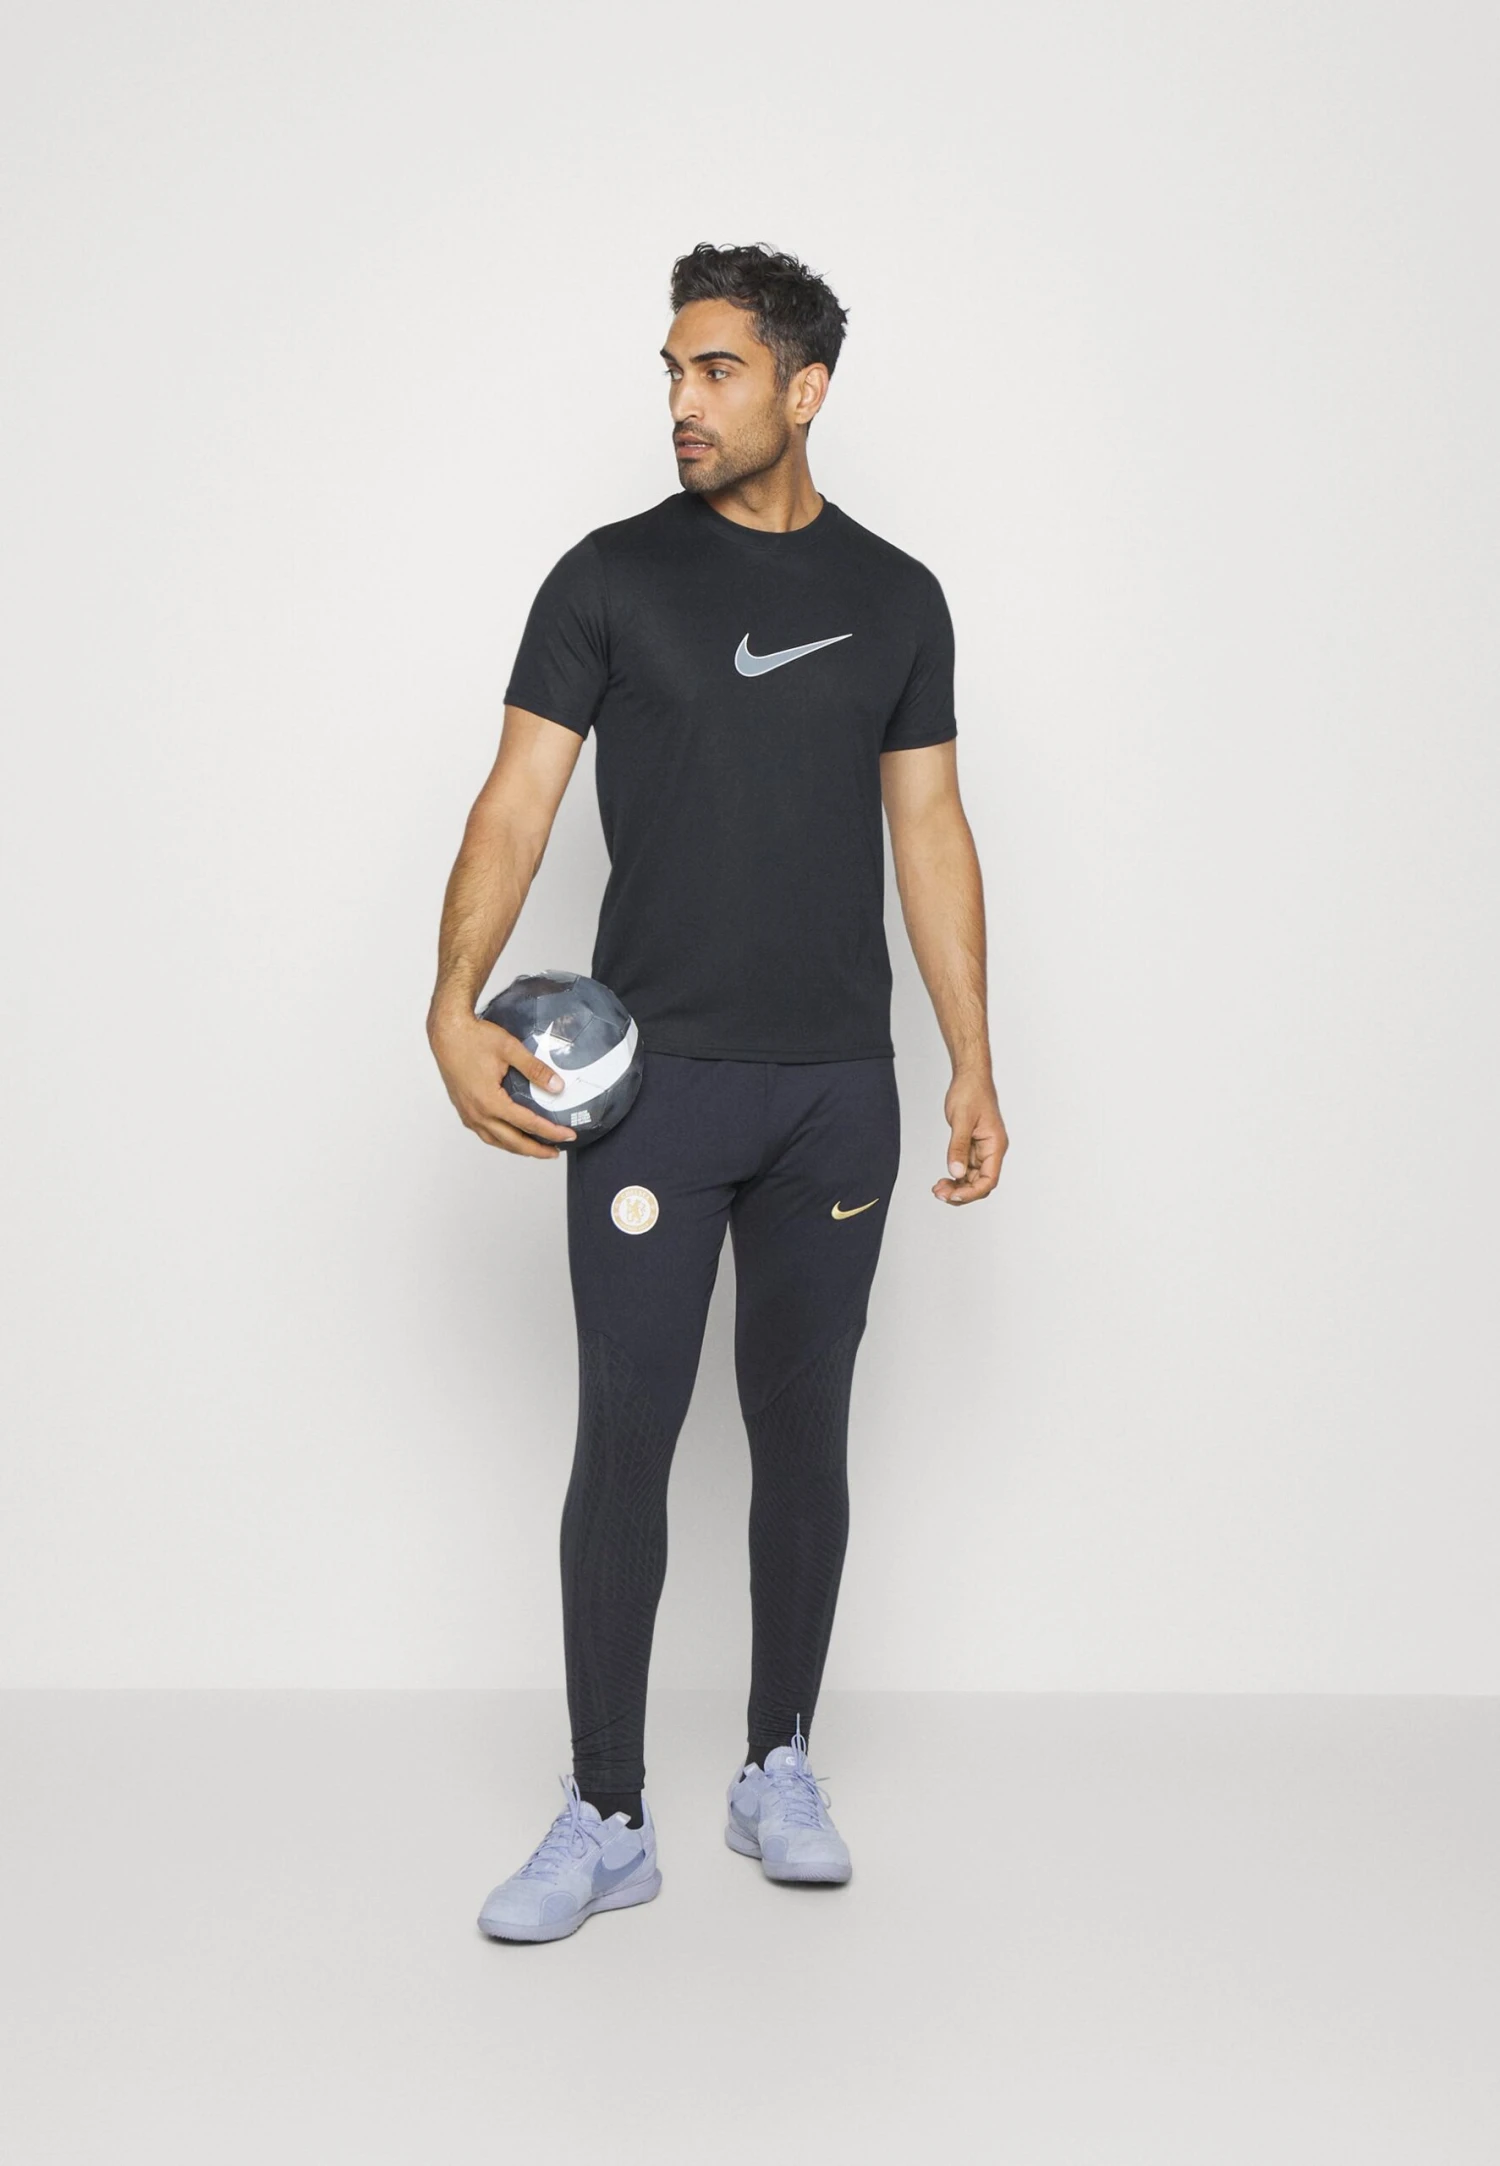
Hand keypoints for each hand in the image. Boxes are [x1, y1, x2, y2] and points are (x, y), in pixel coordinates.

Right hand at [427, 1011, 577, 1158]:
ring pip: (497, 1141)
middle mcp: (477, 1114)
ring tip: (537, 1148)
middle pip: (512, 1142)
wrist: (446, 1032)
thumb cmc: (473, 1038)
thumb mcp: (509, 1049)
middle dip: (536, 1150)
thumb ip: (535, 1069)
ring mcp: (468, 1114)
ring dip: (518, 1148)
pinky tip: (511, 1136)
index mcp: (489, 1102)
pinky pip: (485, 1133)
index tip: (568, 1135)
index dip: (551, 1132)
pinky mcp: (463, 1110)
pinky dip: (502, 1140)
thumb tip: (557, 1086)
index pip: (528, 1124)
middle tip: (556, 1151)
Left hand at [932, 1069, 1006, 1204]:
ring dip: (956, 1187)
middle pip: (981, 1184)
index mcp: (995, 1145)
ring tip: (937, 1189)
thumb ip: (958, 1147)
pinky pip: (966, 1169)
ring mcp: (982, 1150)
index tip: (953, 1196)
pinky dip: (955, 1177)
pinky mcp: (973, 1147)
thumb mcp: (961, 1120)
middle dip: (961, 1193)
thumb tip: (956, 1172)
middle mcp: (992, 1151)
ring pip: (972, 1179)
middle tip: (939, 1194)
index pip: (989, 1179)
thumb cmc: (971, 1092)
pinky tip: (942, 1180)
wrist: (969, 1077)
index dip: (972, 1192)